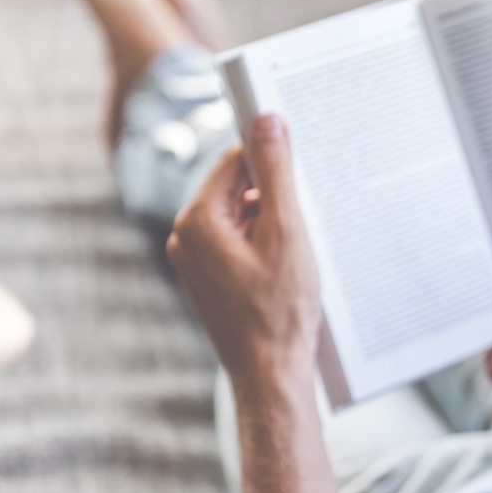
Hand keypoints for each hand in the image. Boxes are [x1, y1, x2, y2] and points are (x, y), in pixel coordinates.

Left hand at [166, 115, 320, 381]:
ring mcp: (195, 261)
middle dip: (273, 195)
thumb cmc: (280, 309)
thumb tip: (268, 120)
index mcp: (196, 221)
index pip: (232, 161)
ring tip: (298, 251)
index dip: (268, 156)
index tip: (300, 156)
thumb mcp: (287, 231)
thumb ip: (276, 172)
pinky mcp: (210, 279)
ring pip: (239, 216)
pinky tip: (288, 267)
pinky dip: (265, 244)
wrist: (271, 371)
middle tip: (306, 217)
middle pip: (235, 187)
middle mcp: (186, 238)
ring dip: (272, 221)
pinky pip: (238, 242)